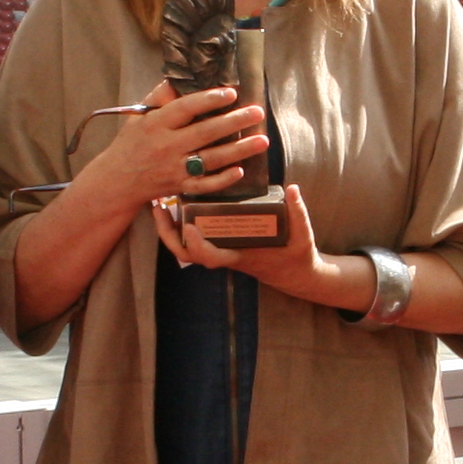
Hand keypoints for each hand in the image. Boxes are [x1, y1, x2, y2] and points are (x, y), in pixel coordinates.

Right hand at [78, 80, 268, 224]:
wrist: (117, 181)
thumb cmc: (131, 143)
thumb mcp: (139, 115)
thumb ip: (160, 97)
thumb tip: (180, 78)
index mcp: (156, 124)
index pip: (185, 108)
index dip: (209, 100)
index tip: (230, 93)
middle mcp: (166, 146)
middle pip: (205, 132)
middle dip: (234, 122)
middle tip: (257, 112)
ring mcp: (174, 169)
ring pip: (211, 159)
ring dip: (238, 150)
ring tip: (262, 140)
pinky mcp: (179, 187)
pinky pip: (204, 185)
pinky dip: (222, 180)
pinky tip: (240, 170)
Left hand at [152, 183, 341, 305]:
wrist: (296, 275)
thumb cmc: (297, 256)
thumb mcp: (303, 235)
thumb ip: (298, 211)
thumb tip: (292, 188)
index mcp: (240, 256)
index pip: (211, 257)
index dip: (197, 244)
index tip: (189, 226)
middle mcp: (226, 255)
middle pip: (187, 253)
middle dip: (168, 234)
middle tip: (158, 207)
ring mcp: (221, 251)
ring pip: (186, 247)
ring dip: (170, 229)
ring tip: (161, 203)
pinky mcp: (221, 244)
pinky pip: (193, 239)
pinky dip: (181, 225)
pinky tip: (177, 205)